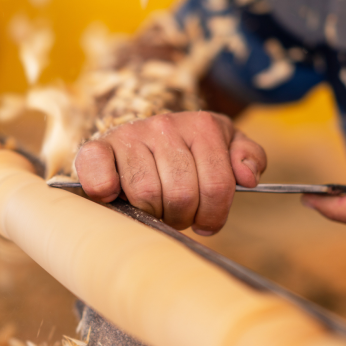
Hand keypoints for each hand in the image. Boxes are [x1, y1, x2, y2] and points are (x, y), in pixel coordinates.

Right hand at [75, 111, 265, 234]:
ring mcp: (129, 135)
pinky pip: (100, 177)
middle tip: (177, 213)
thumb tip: (248, 178)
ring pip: (147, 194)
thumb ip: (248, 157)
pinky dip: (106, 192)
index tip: (205, 220)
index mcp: (202, 126)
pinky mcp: (98, 147)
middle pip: (182, 195)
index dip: (214, 215)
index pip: (218, 186)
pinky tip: (116, 195)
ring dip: (152, 212)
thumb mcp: (226, 146)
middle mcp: (164, 125)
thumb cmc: (188, 151)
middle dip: (183, 216)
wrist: (142, 135)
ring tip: (154, 207)